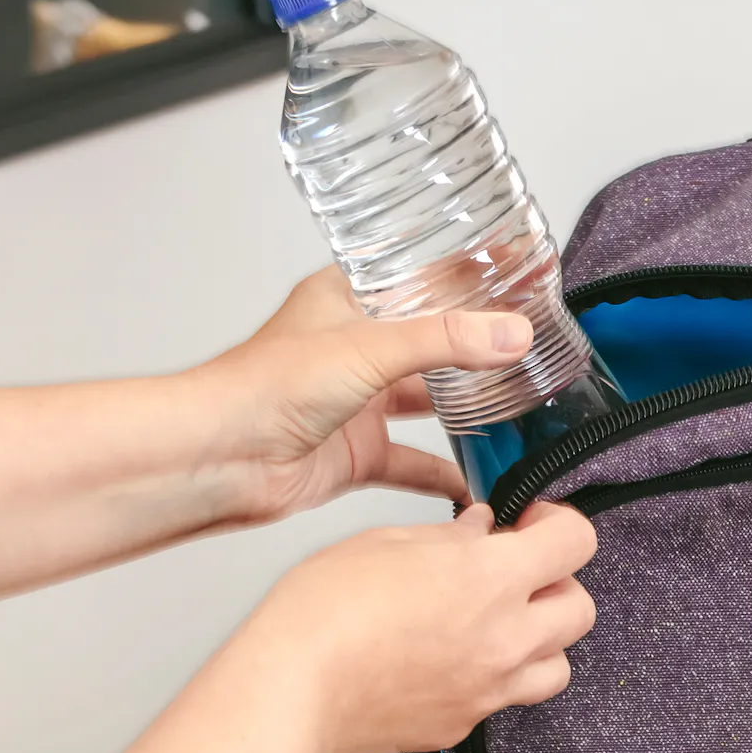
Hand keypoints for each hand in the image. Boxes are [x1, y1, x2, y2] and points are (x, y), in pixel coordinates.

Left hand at [191, 267, 533, 523]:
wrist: (222, 457)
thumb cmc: (263, 387)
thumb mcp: (368, 348)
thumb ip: (445, 341)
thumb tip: (509, 333)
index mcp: (347, 300)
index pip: (418, 276)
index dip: (465, 275)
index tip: (514, 273)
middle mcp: (354, 347)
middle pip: (430, 342)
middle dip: (476, 348)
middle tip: (529, 347)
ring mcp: (358, 402)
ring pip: (427, 401)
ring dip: (466, 410)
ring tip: (518, 409)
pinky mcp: (358, 452)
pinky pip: (414, 462)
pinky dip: (445, 473)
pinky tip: (478, 479)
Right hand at [253, 500, 597, 752]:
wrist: (293, 689)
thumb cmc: (323, 611)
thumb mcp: (386, 543)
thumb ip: (448, 537)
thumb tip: (480, 530)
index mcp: (490, 580)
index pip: (576, 542)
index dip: (560, 525)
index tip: (532, 525)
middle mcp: (504, 639)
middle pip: (581, 610)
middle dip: (558, 584)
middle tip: (518, 574)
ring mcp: (489, 689)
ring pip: (559, 666)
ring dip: (541, 640)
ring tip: (497, 624)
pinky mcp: (464, 725)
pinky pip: (505, 699)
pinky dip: (494, 677)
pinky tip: (453, 659)